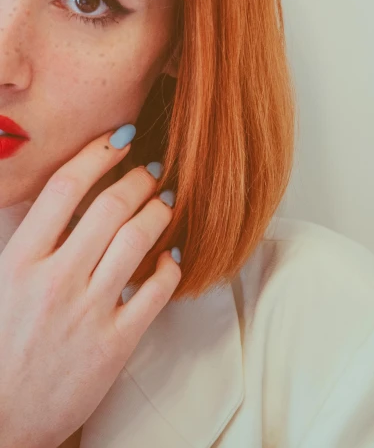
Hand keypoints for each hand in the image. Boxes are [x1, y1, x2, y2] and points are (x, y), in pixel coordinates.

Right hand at [0, 128, 180, 447]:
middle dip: (139, 178)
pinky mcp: (115, 344)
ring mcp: (87, 312)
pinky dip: (170, 267)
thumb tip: (63, 193)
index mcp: (20, 261)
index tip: (120, 139)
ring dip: (159, 212)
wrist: (1, 421)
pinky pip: (156, 292)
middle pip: (110, 206)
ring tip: (166, 203)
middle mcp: (55, 280)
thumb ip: (32, 238)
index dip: (98, 152)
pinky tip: (171, 256)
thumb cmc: (3, 345)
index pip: (65, 186)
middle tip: (152, 171)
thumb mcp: (3, 283)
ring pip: (137, 239)